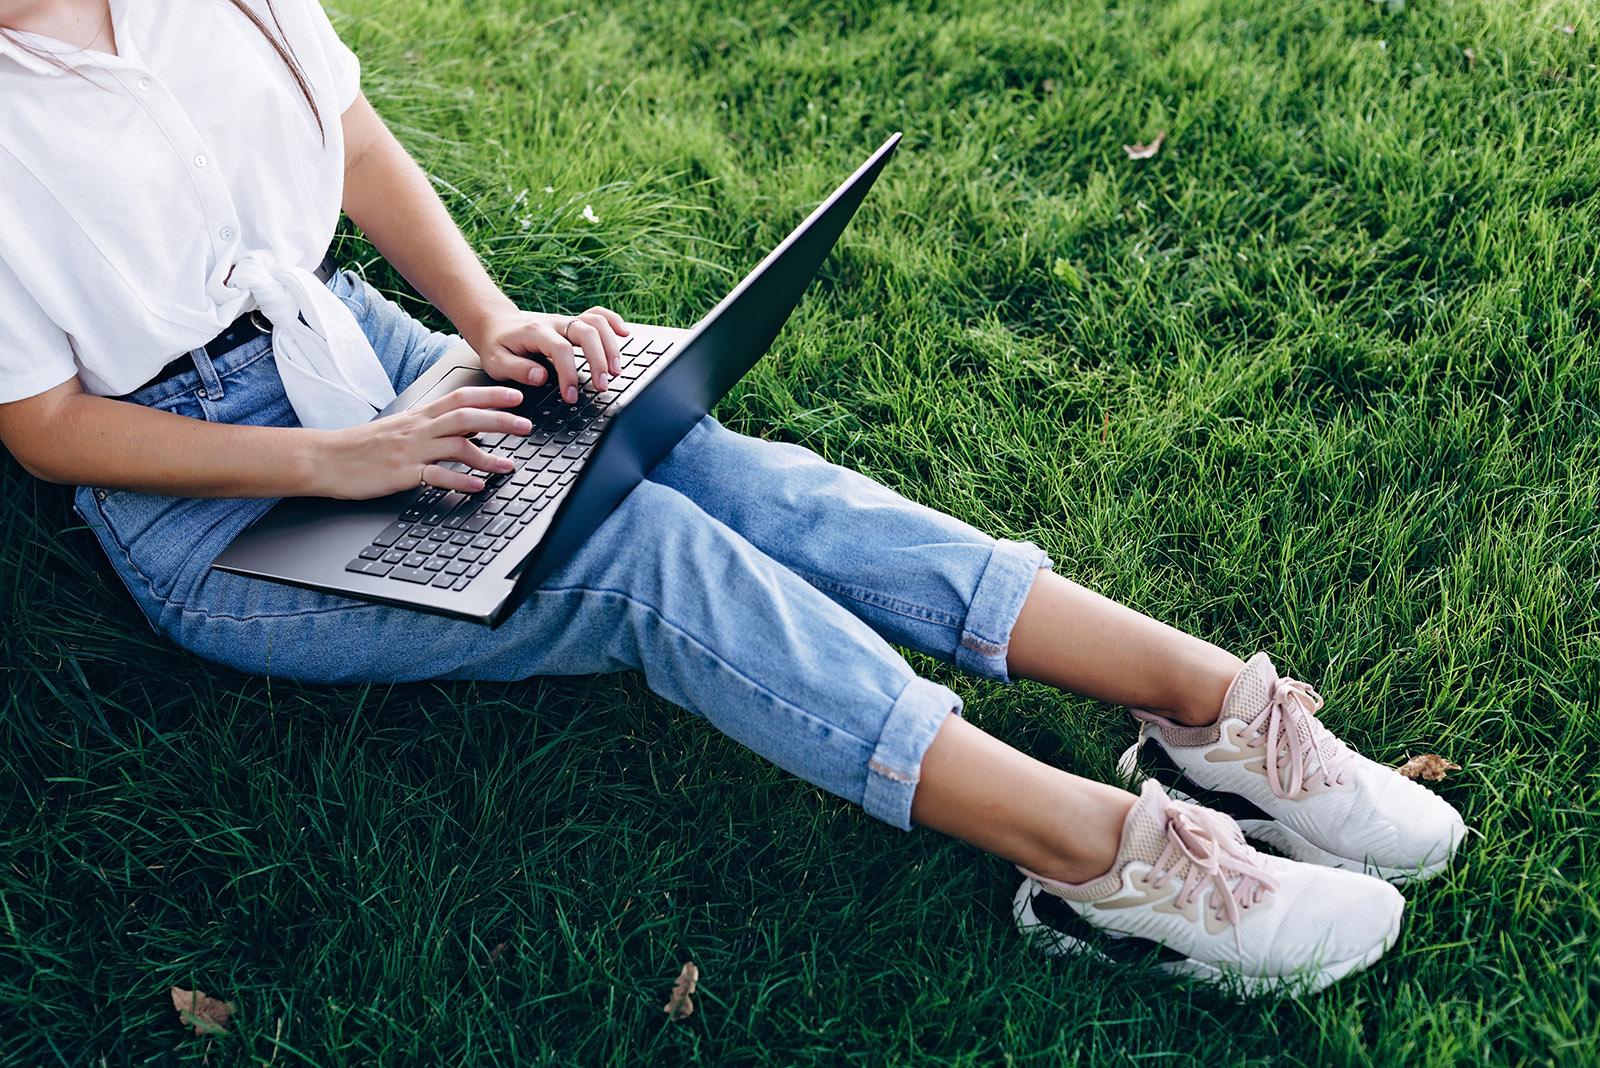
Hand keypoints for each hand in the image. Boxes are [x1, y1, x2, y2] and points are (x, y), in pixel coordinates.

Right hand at [312, 385, 531, 498]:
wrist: (326, 458)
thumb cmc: (364, 445)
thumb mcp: (403, 428)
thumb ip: (434, 426)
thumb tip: (469, 426)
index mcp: (419, 416)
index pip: (461, 397)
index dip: (491, 394)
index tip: (517, 395)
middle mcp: (418, 429)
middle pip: (466, 417)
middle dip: (499, 419)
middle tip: (526, 426)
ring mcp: (411, 450)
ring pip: (457, 446)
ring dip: (487, 456)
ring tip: (509, 465)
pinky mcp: (402, 473)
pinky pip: (436, 476)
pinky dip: (459, 481)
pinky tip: (477, 487)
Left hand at [466, 305, 629, 402]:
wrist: (495, 324)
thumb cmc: (497, 346)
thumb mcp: (495, 362)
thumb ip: (516, 369)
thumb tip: (541, 376)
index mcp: (535, 332)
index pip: (560, 349)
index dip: (569, 373)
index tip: (571, 396)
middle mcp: (554, 323)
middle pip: (586, 332)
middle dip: (599, 360)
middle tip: (602, 386)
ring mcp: (566, 321)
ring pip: (596, 323)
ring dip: (611, 345)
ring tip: (616, 371)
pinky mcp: (573, 323)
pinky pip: (598, 314)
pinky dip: (614, 322)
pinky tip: (624, 334)